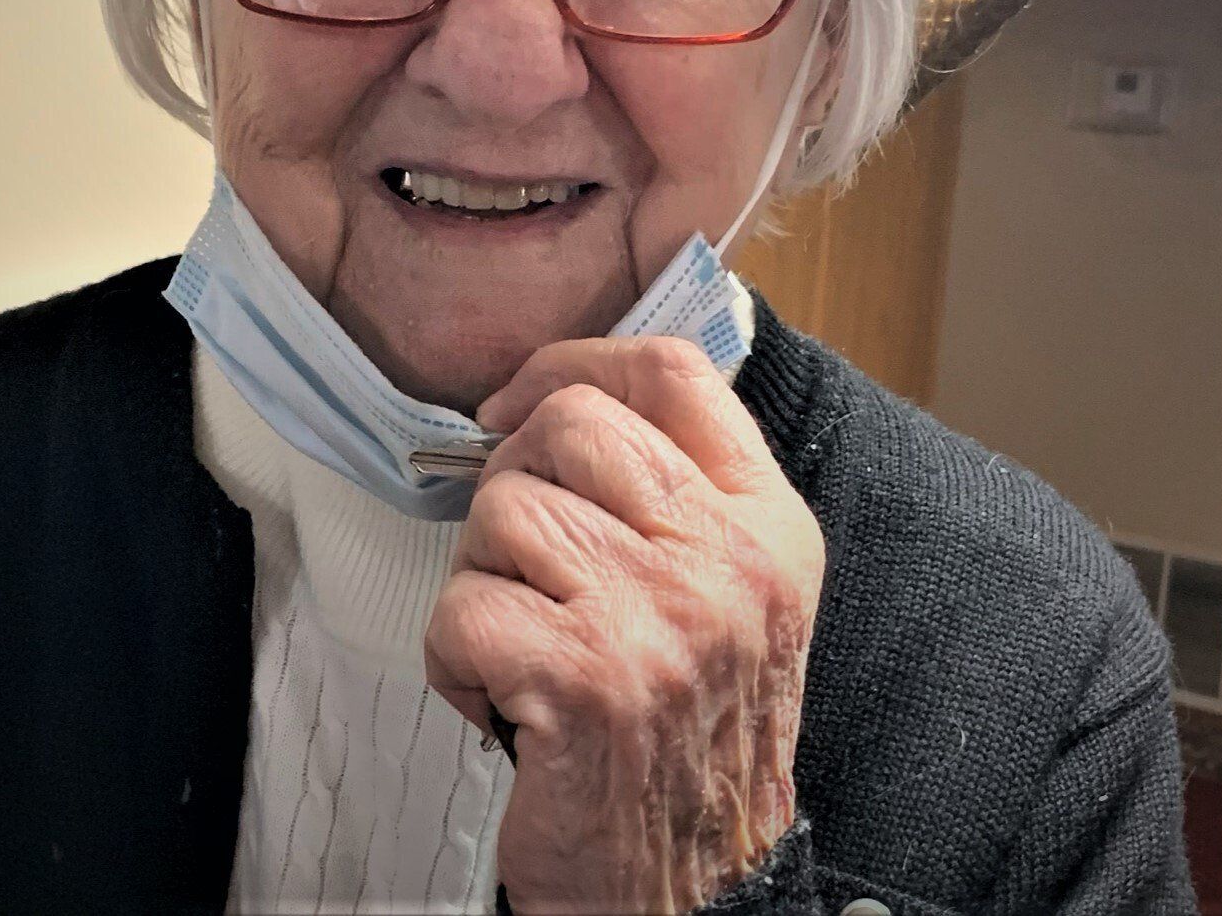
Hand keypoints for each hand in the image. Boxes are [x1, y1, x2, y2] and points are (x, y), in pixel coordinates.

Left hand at [422, 336, 824, 914]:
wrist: (698, 897)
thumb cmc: (686, 737)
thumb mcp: (725, 594)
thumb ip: (672, 491)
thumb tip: (553, 398)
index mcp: (766, 526)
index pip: (675, 372)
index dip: (578, 360)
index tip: (520, 398)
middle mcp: (726, 561)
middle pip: (572, 423)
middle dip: (514, 480)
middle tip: (522, 558)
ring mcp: (660, 615)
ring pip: (504, 510)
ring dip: (484, 579)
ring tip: (526, 645)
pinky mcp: (587, 678)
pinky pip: (462, 608)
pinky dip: (454, 659)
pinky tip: (504, 702)